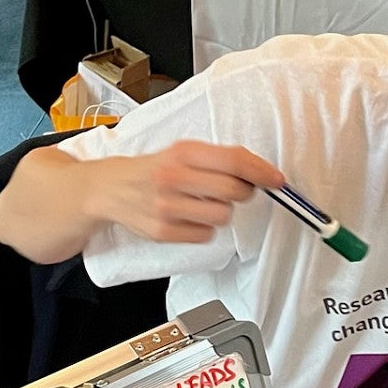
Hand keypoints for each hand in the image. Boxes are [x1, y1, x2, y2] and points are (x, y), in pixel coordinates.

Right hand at [90, 141, 282, 243]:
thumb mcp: (182, 152)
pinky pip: (204, 235)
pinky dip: (203, 228)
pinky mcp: (161, 231)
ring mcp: (166, 206)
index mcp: (183, 151)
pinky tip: (188, 217)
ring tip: (203, 204)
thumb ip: (218, 159)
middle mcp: (173, 176)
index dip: (262, 172)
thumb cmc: (154, 169)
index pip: (234, 160)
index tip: (276, 180)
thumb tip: (260, 174)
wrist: (111, 189)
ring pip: (222, 216)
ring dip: (221, 211)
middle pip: (234, 191)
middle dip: (243, 192)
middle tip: (233, 190)